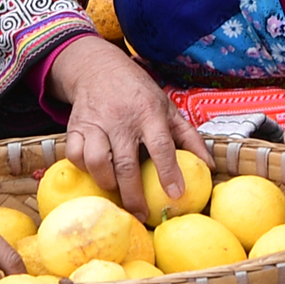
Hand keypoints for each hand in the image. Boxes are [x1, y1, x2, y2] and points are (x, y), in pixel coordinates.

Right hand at [47, 35, 208, 218]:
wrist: (99, 68)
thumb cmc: (139, 94)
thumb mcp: (168, 108)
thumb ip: (189, 137)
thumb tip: (209, 166)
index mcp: (149, 113)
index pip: (161, 146)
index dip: (169, 172)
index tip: (176, 194)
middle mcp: (121, 119)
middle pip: (126, 164)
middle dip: (133, 195)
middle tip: (141, 214)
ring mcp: (96, 123)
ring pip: (97, 162)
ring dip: (107, 183)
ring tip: (117, 192)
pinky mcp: (75, 127)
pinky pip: (75, 155)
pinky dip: (84, 169)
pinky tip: (97, 173)